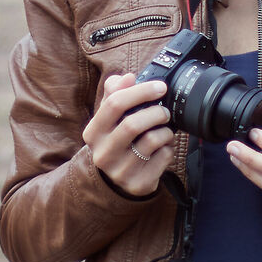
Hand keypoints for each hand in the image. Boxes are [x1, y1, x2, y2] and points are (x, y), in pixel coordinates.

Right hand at [83, 72, 171, 197]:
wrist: (115, 182)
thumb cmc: (115, 141)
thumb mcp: (109, 119)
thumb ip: (114, 94)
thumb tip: (128, 77)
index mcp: (93, 133)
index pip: (114, 104)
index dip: (141, 91)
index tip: (160, 87)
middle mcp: (103, 153)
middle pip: (133, 124)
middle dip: (156, 113)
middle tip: (165, 112)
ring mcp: (120, 171)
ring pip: (151, 141)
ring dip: (165, 131)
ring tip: (165, 130)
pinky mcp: (138, 184)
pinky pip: (162, 157)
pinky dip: (168, 148)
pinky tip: (163, 147)